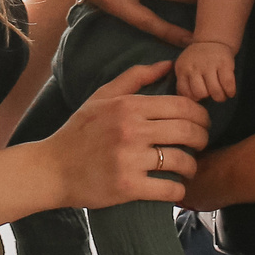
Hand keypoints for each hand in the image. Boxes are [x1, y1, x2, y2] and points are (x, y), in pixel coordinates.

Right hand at [42, 62, 210, 209]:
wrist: (52, 169)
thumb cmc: (79, 132)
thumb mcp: (102, 97)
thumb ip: (135, 77)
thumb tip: (168, 64)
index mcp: (128, 106)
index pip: (182, 106)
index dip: (201, 115)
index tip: (203, 123)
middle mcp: (131, 130)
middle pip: (188, 131)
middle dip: (202, 139)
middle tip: (201, 145)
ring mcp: (130, 160)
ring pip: (181, 161)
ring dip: (192, 166)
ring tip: (189, 168)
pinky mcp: (127, 187)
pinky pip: (168, 188)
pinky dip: (178, 189)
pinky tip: (176, 187)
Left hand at [174, 40, 234, 103]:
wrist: (212, 40)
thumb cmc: (197, 60)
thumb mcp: (184, 68)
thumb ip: (183, 83)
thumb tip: (188, 104)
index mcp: (182, 69)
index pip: (185, 93)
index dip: (194, 99)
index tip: (199, 97)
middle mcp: (194, 66)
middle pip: (200, 93)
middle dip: (207, 98)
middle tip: (211, 95)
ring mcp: (209, 64)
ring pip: (215, 91)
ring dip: (220, 97)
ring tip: (221, 95)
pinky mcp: (224, 62)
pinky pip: (228, 84)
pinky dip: (230, 91)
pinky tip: (230, 92)